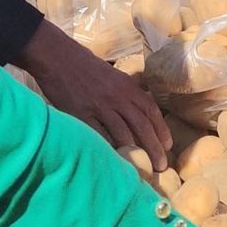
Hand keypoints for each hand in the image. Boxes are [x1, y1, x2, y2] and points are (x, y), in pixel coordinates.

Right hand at [20, 19, 172, 169]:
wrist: (59, 58)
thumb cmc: (87, 68)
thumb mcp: (115, 76)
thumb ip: (128, 93)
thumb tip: (142, 112)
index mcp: (128, 87)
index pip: (151, 111)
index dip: (162, 130)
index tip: (168, 147)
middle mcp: (118, 97)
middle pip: (142, 126)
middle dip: (154, 148)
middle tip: (161, 166)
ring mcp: (100, 106)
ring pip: (123, 134)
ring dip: (134, 153)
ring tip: (141, 168)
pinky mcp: (81, 114)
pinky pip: (99, 135)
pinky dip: (108, 148)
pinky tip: (114, 160)